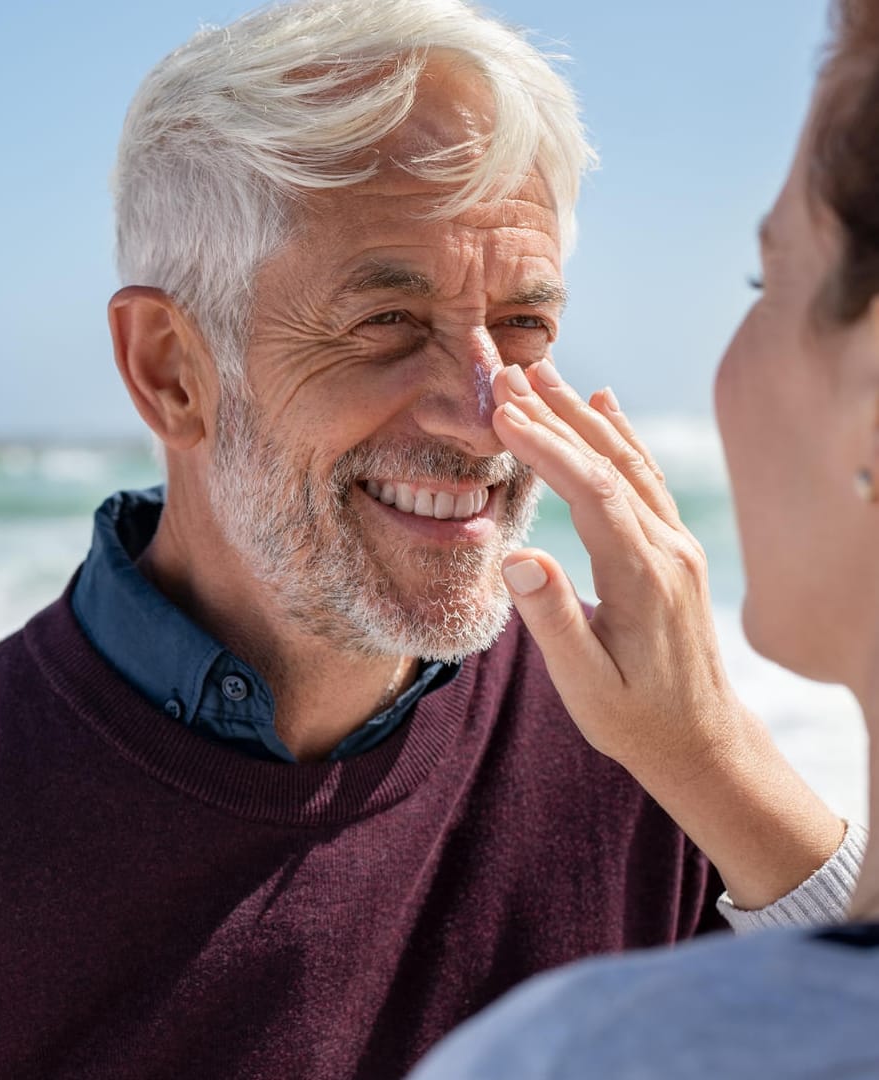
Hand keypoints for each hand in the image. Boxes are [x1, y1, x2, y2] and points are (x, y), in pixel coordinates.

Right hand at [490, 358, 842, 909]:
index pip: (594, 493)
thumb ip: (554, 620)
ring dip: (583, 414)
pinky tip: (602, 404)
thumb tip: (519, 556)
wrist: (701, 741)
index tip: (504, 412)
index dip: (548, 447)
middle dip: (557, 414)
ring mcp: (677, 545)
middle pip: (611, 463)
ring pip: (629, 462)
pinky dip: (619, 434)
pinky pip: (645, 477)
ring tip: (541, 372)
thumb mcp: (586, 685)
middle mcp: (668, 550)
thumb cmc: (634, 718)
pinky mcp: (675, 548)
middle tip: (507, 374)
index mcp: (643, 578)